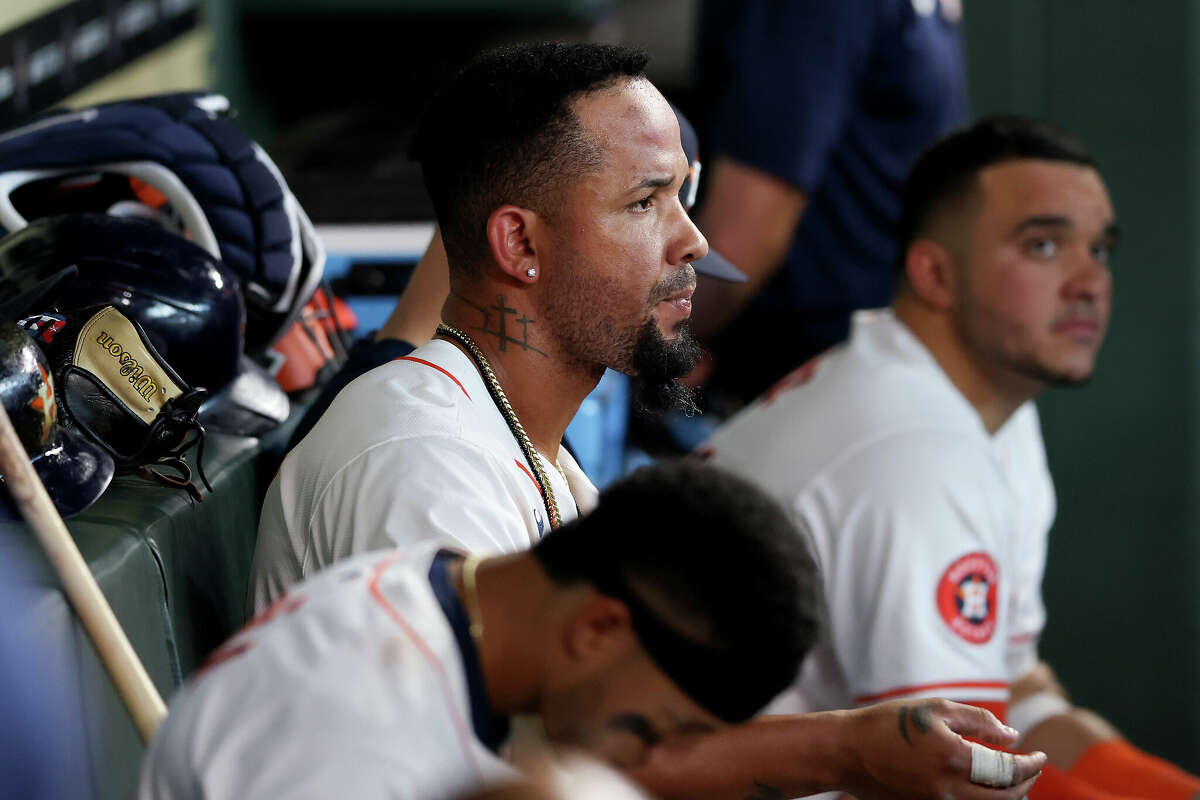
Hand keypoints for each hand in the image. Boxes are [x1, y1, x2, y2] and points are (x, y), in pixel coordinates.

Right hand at [841, 699, 1046, 799]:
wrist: (847, 752)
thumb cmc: (888, 723)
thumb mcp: (934, 709)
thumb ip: (978, 721)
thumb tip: (1012, 737)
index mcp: (954, 759)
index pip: (1010, 770)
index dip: (1032, 764)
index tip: (1040, 755)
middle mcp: (950, 790)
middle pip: (1007, 798)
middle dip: (1025, 783)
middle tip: (1030, 768)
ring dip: (1008, 797)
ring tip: (1012, 781)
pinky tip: (985, 789)